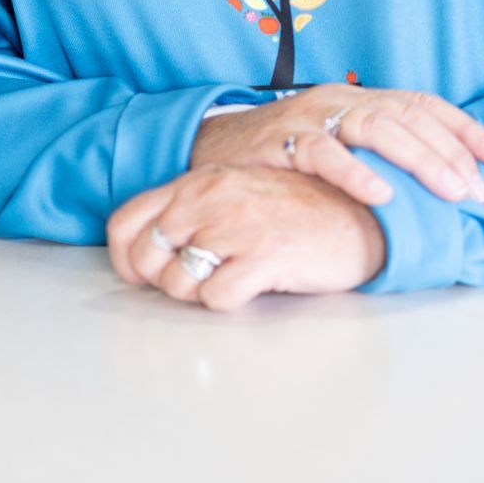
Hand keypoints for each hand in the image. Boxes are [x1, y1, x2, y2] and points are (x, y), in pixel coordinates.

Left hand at [107, 163, 386, 310]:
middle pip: (147, 257)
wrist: (357, 217)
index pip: (126, 222)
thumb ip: (190, 214)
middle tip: (198, 282)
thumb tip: (147, 256)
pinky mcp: (264, 254)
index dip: (125, 260)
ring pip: (177, 281)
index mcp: (198, 180)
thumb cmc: (292, 213)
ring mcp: (236, 224)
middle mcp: (210, 196)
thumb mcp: (232, 197)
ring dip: (197, 294)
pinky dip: (229, 302)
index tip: (145, 277)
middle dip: (163, 282)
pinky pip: (217, 297)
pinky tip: (252, 285)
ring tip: (229, 281)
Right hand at [191, 84, 483, 208]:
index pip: (421, 103)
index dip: (463, 127)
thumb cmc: (284, 156)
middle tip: (478, 188)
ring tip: (448, 190)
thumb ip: (377, 155)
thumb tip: (439, 183)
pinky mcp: (282, 141)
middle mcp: (340, 99)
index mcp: (358, 98)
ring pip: (374, 127)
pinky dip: (355, 173)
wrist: (212, 148)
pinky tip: (382, 195)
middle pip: (406, 116)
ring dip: (418, 159)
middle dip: (449, 152)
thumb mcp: (336, 146)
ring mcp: (311, 116)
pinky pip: (323, 153)